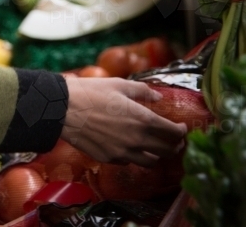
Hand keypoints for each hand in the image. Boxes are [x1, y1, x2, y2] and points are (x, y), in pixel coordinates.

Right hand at [60, 76, 187, 166]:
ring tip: (154, 147)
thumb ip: (142, 91)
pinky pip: (129, 162)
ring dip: (156, 155)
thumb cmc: (91, 92)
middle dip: (174, 145)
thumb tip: (158, 97)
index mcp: (143, 119)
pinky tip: (130, 147)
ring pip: (151, 162)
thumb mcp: (119, 84)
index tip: (181, 128)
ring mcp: (123, 152)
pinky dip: (134, 156)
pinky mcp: (110, 158)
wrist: (64, 109)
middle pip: (167, 151)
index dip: (181, 132)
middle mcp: (137, 140)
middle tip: (173, 139)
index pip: (173, 133)